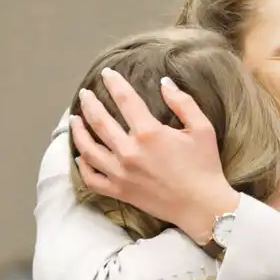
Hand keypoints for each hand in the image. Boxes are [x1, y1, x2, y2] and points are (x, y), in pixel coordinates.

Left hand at [72, 68, 239, 241]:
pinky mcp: (119, 191)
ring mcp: (121, 173)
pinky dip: (82, 166)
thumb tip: (164, 83)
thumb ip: (183, 103)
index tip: (107, 74)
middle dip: (89, 103)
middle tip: (84, 93)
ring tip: (74, 119)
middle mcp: (129, 151)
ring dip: (78, 131)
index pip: (125, 99)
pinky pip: (92, 178)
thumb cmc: (205, 166)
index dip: (114, 83)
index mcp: (149, 133)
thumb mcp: (202, 128)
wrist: (202, 206)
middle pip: (99, 121)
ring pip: (88, 148)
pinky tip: (80, 156)